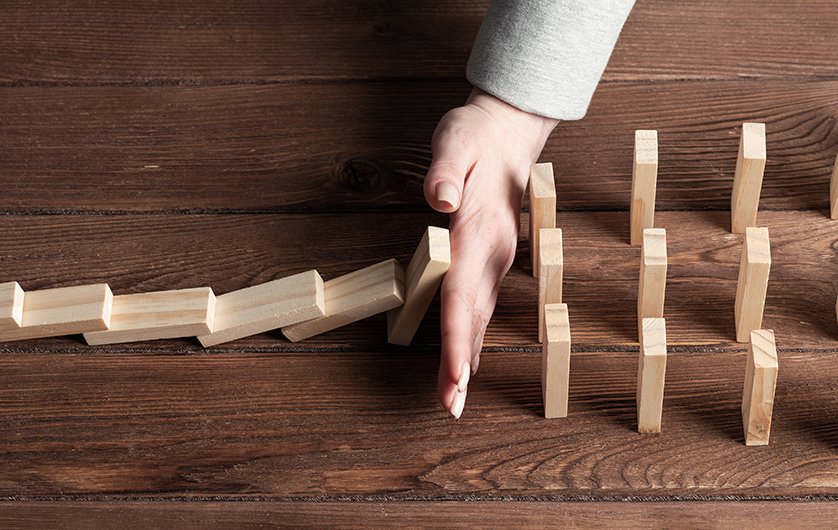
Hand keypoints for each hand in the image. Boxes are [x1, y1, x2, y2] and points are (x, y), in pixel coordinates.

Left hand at [424, 88, 558, 417]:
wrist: (509, 132)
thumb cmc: (475, 137)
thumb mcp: (455, 140)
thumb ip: (445, 171)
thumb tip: (438, 200)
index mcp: (479, 230)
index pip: (464, 291)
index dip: (459, 336)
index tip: (455, 373)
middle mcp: (492, 253)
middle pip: (475, 316)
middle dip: (463, 364)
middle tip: (450, 405)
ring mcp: (496, 260)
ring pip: (480, 317)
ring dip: (468, 360)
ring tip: (454, 399)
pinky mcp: (491, 262)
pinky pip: (480, 307)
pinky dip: (472, 340)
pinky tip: (466, 366)